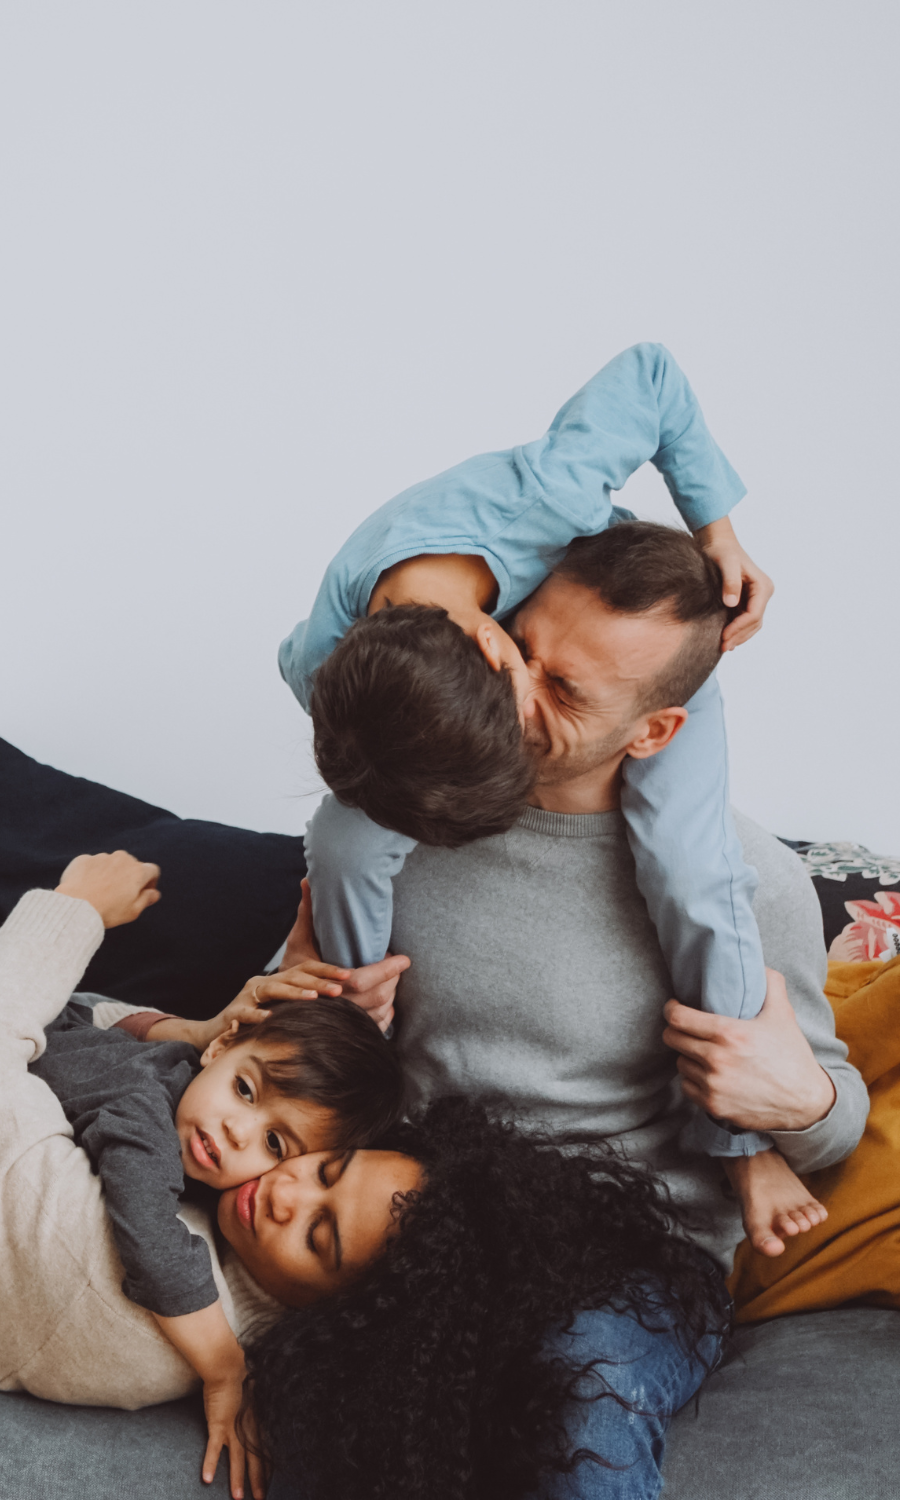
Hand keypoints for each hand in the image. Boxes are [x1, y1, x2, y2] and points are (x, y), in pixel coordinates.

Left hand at [56, 851, 160, 927]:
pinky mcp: (84, 859)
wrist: (76, 906)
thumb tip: (154, 893)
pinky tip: (86, 887)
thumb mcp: (133, 911)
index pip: (152, 870)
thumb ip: (147, 899)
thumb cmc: (108, 911)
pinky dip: (92, 872)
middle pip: (131, 865)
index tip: (143, 892)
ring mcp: (102, 857)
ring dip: (110, 873)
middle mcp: (122, 859)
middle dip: (128, 876)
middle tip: (119, 894)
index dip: (150, 881)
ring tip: (100, 891)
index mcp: (137, 871)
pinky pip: (92, 864)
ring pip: (111, 863)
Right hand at [202, 1371, 264, 1499]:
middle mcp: (248, 1428)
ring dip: (237, 1480)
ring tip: (238, 1498)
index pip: (265, 1450)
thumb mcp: (254, 1394)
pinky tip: (206, 1480)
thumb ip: (257, 1406)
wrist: (229, 1366)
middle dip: (259, 1481)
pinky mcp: (218, 1426)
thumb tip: (259, 1410)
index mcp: (258, 1422)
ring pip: (237, 1460)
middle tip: (261, 1498)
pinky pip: (213, 1449)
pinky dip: (210, 1464)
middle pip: (255, 1459)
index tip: (271, 1482)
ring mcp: (233, 1428)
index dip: (268, 1467)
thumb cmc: (241, 1376)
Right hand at [207, 960, 351, 1038]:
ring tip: (313, 997)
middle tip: (339, 988)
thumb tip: (335, 1003)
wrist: (215, 1033)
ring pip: (272, 989)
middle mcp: (261, 983)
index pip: (304, 970)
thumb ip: (300, 1003)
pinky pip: (246, 1012)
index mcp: (275, 980)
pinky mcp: (233, 1012)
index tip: (348, 975)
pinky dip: (258, 1015)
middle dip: (317, 981)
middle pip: (292, 976)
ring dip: (294, 992)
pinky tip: (270, 1018)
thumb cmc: (253, 1022)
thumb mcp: (279, 1009)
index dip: (326, 970)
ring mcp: (246, 996)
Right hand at [281, 878, 409, 1031]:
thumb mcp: (297, 942)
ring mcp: (340, 1024)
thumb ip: (307, 914)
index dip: (387, 969)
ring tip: (393, 980)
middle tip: (399, 965)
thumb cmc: (289, 970)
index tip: (404, 958)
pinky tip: (387, 1003)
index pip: (363, 979)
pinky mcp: (345, 1034)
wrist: (274, 1005)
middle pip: (377, 997)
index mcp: (325, 985)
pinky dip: (385, 1016)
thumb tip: (308, 880)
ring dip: (391, 998)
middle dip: (392, 980)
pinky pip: (375, 1028)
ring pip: (378, 1014)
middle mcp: (334, 1007)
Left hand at [662, 968, 835, 1132]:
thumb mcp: (783, 1015)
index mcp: (729, 1034)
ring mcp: (713, 1086)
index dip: (672, 1010)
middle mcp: (717, 1060)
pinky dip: (694, 1079)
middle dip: (677, 1030)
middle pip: (673, 1039)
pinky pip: (687, 1087)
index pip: (678, 1018)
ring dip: (687, 1056)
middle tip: (687, 1028)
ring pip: (680, 1063)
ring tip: (702, 1050)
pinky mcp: (713, 1106)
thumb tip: (759, 964)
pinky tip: (708, 1072)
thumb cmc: (792, 1056)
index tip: (675, 1007)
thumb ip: (770, 984)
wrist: (805, 1103)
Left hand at [693, 515, 773, 650]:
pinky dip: (737, 631)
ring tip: (724, 646)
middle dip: (739, 636)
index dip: (740, 628)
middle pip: (755, 623)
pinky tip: (726, 639)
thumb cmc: (722, 550)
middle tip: (723, 647)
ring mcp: (756, 598)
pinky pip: (744, 620)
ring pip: (751, 624)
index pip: (754, 614)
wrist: (717, 542)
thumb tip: (732, 603)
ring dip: (739, 636)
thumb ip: (730, 582)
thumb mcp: (726, 563)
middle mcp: (763, 593)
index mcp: (763, 586)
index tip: (724, 636)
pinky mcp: (746, 600)